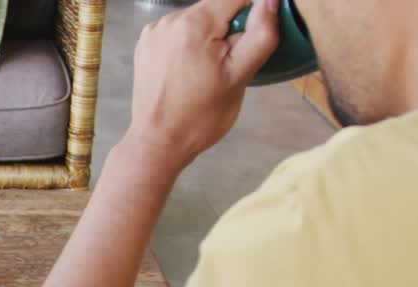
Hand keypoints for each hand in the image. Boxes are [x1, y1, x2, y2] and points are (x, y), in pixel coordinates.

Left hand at [127, 0, 280, 169]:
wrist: (159, 142)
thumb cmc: (199, 116)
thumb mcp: (240, 75)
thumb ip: (261, 33)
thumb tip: (271, 1)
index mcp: (193, 23)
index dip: (249, 17)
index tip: (243, 46)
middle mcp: (168, 21)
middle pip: (215, 8)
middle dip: (227, 31)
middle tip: (224, 67)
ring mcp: (153, 32)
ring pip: (197, 21)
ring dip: (208, 39)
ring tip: (203, 74)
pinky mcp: (146, 45)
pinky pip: (178, 33)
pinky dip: (189, 46)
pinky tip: (187, 73)